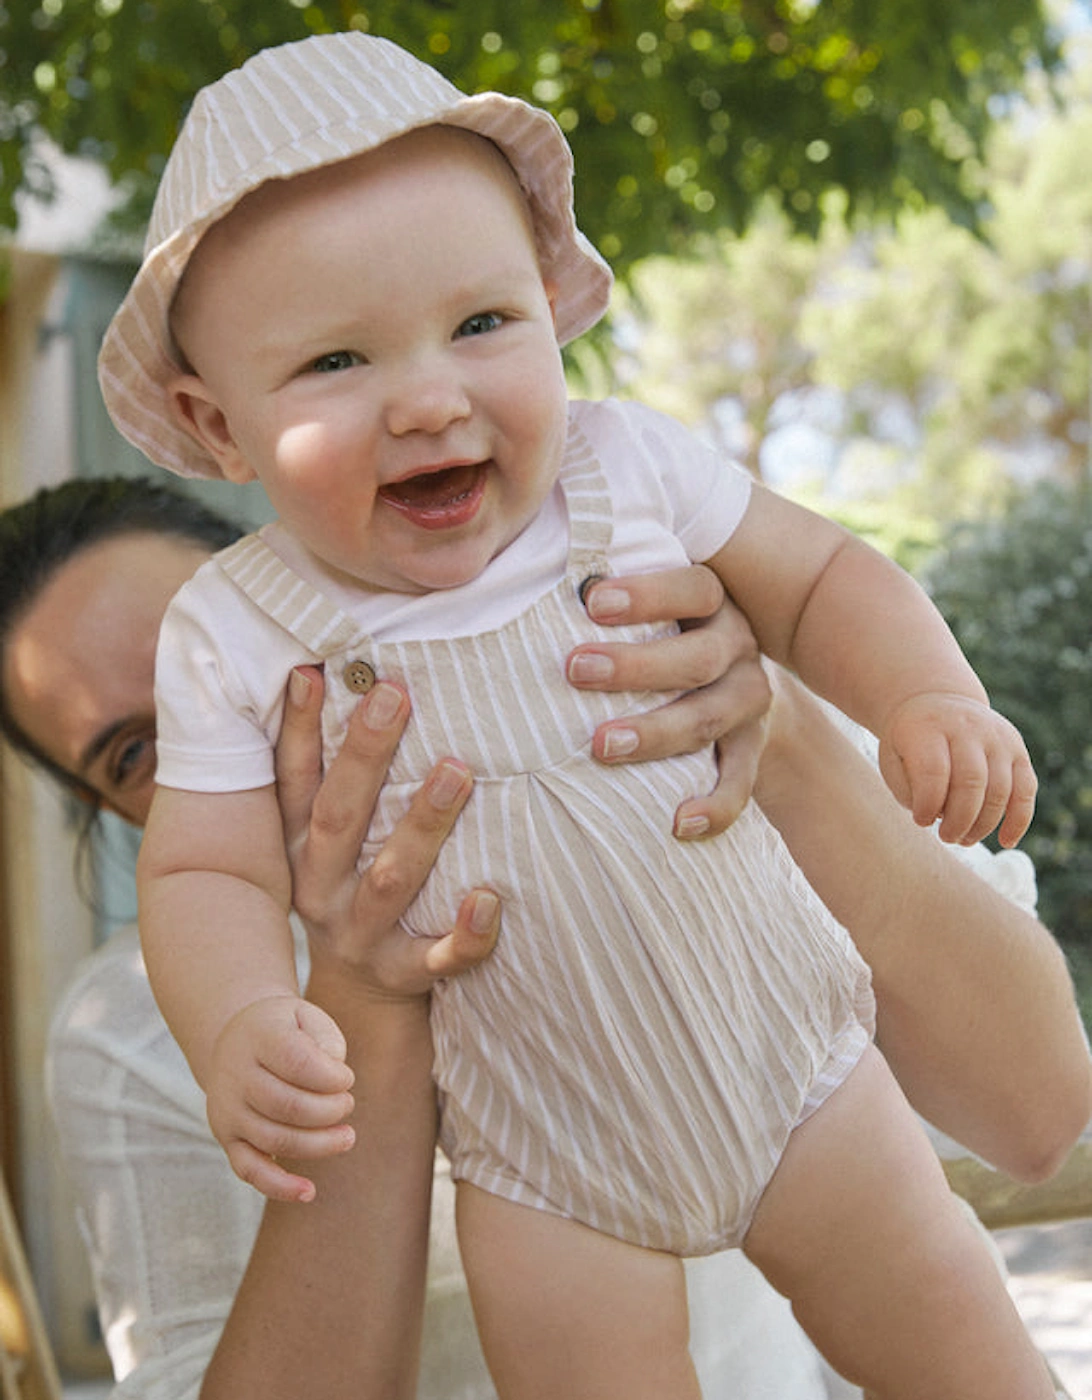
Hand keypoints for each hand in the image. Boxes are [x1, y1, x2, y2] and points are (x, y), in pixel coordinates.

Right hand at [205, 995, 355, 1203]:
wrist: (237, 1042)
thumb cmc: (285, 1030)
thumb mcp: (306, 1016)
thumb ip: (325, 1039)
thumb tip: (334, 1076)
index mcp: (259, 1037)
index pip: (298, 1062)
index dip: (332, 1077)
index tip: (346, 1078)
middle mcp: (236, 1075)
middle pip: (288, 1106)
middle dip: (330, 1111)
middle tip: (347, 1104)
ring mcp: (228, 1110)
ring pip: (275, 1140)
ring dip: (319, 1145)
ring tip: (346, 1136)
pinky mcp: (227, 1138)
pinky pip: (249, 1170)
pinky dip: (279, 1186)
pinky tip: (308, 1192)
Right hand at [274, 666, 500, 995]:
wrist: (356, 996)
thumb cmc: (350, 884)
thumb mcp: (322, 835)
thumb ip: (327, 770)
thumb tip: (325, 669)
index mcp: (299, 844)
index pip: (293, 779)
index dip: (298, 726)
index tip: (313, 670)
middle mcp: (321, 886)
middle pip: (339, 817)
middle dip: (365, 755)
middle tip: (395, 696)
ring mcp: (361, 932)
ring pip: (391, 878)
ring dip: (422, 826)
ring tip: (455, 772)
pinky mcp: (404, 971)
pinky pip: (438, 956)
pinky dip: (465, 933)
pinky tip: (489, 899)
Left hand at [566, 565, 771, 836]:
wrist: (737, 685)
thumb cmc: (664, 634)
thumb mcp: (649, 607)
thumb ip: (601, 594)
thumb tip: (517, 577)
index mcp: (712, 603)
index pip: (694, 588)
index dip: (648, 594)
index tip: (590, 600)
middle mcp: (737, 648)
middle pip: (698, 657)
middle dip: (636, 666)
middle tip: (575, 670)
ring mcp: (747, 701)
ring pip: (708, 719)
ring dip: (655, 734)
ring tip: (600, 746)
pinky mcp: (751, 750)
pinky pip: (739, 783)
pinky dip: (714, 806)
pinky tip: (678, 823)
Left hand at [878, 691, 1036, 847]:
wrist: (935, 703)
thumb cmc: (910, 743)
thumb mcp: (893, 758)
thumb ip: (908, 789)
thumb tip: (936, 818)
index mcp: (929, 727)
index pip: (934, 771)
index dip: (928, 805)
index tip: (921, 821)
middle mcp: (967, 727)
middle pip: (971, 781)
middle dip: (959, 820)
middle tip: (946, 837)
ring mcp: (997, 737)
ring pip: (1000, 789)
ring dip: (983, 825)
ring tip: (963, 838)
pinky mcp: (1017, 750)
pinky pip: (1026, 789)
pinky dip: (1018, 820)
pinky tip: (1006, 841)